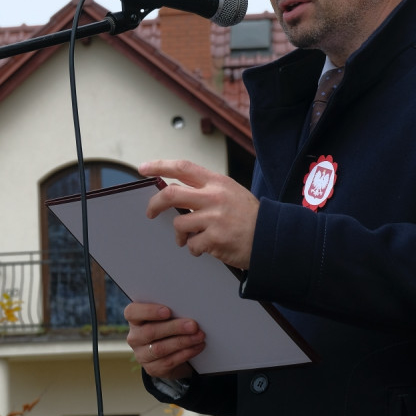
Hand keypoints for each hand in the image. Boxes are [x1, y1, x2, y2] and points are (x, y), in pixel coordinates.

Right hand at [125, 302, 204, 379]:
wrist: (170, 353)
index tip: (167, 311)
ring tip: (199, 336)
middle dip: (174, 328)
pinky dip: (186, 353)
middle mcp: (135, 337)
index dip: (148, 311)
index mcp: (135, 319)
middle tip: (193, 325)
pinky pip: (168, 361)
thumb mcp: (167, 317)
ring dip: (183, 342)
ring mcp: (141, 355)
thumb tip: (188, 308)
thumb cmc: (169, 327)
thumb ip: (172, 312)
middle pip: (149, 332)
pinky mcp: (152, 368)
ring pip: (160, 349)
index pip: (132, 312)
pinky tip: (197, 346)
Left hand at [140, 159, 258, 269]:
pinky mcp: (215, 239)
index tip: (143, 168)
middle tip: (150, 213)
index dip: (159, 166)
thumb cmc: (249, 216)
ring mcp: (214, 218)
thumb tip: (176, 192)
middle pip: (171, 195)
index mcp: (217, 182)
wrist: (272, 237)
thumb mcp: (230, 192)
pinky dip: (194, 249)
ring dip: (180, 235)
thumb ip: (206, 190)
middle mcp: (214, 197)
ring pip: (179, 225)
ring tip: (190, 239)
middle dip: (154, 205)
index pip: (182, 167)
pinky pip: (191, 245)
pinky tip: (205, 248)